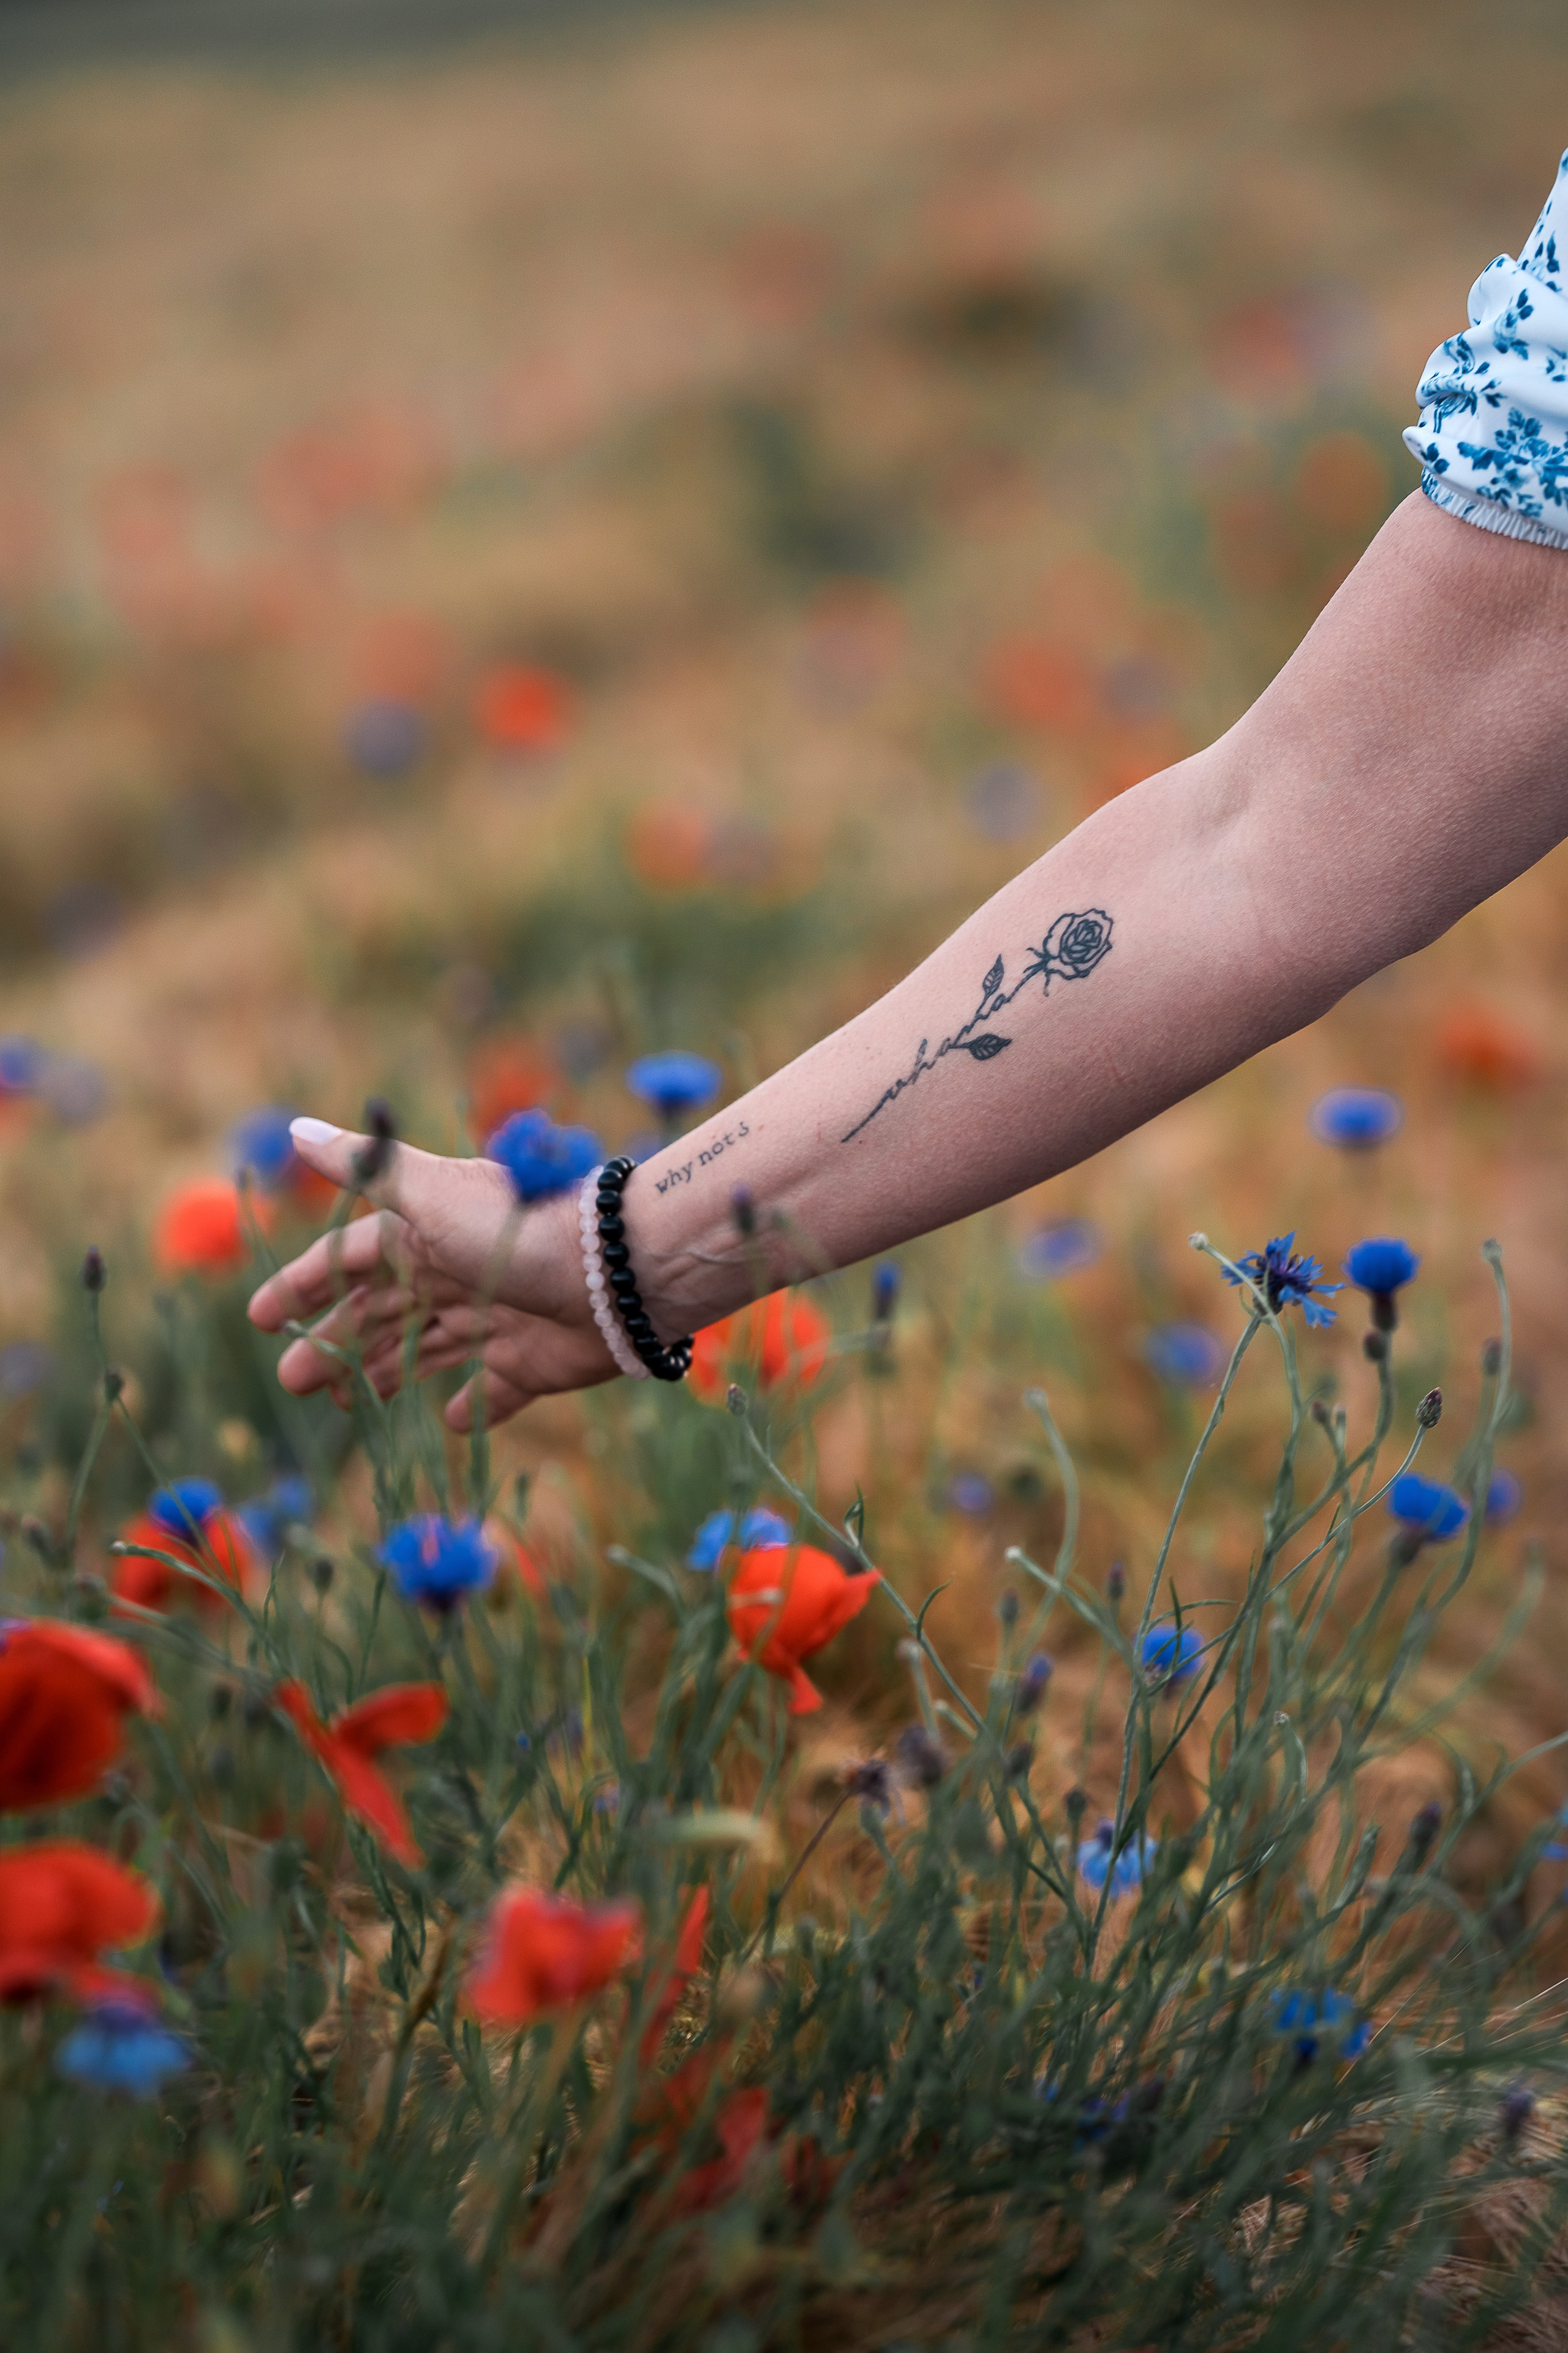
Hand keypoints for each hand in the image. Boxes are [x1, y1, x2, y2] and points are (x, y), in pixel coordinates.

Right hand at [246, 1119, 616, 1428]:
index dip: (304, 1286)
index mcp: (425, 1234)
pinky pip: (495, 1389)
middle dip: (332, 1344)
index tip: (260, 1317)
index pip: (348, 1262)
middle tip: (291, 1381)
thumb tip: (294, 1128)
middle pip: (379, 1313)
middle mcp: (455, 1273)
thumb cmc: (515, 1226)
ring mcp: (493, 1318)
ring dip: (382, 1374)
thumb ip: (365, 1166)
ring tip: (344, 1405)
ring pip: (422, 1350)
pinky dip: (474, 1406)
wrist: (616, 1270)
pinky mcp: (531, 1361)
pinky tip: (451, 1421)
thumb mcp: (430, 1193)